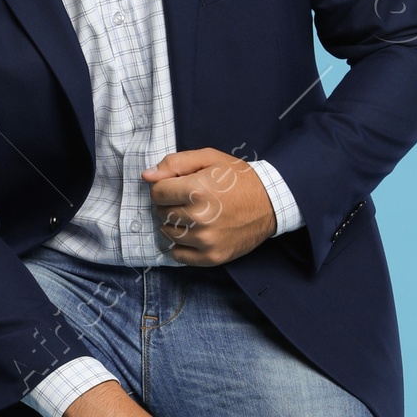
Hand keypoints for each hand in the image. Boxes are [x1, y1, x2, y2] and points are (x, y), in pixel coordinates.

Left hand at [142, 148, 276, 265]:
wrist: (270, 202)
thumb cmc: (238, 178)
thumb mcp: (209, 159)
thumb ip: (175, 164)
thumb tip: (147, 176)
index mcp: (197, 190)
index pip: (157, 193)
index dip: (165, 187)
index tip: (178, 187)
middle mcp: (200, 217)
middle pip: (161, 213)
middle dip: (170, 205)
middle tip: (190, 201)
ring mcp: (206, 240)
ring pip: (168, 233)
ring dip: (175, 224)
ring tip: (194, 215)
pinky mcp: (212, 257)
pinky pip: (179, 255)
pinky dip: (182, 245)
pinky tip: (195, 233)